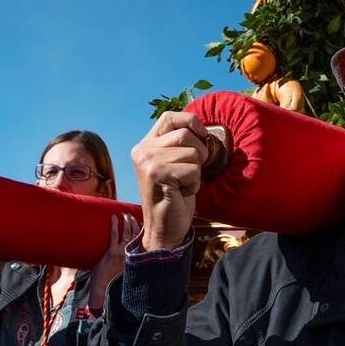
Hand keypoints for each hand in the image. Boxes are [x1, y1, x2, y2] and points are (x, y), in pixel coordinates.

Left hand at [89, 212, 138, 310]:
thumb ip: (125, 265)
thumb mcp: (122, 272)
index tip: (142, 223)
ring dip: (127, 222)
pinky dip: (115, 225)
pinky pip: (115, 235)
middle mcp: (129, 254)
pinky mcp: (111, 252)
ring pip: (127, 233)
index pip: (140, 242)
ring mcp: (121, 252)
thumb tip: (126, 260)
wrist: (101, 286)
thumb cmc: (109, 279)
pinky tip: (114, 218)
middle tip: (131, 215)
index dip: (142, 231)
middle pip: (135, 235)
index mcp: (133, 258)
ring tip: (125, 214)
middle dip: (134, 223)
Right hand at [133, 112, 209, 251]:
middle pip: (186, 134)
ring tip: (182, 184)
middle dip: (198, 153)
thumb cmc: (175, 195)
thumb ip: (179, 144)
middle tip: (189, 172)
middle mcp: (142, 150)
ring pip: (192, 152)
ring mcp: (147, 162)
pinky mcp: (156, 175)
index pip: (170, 117)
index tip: (201, 137)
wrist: (164, 229)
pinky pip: (192, 169)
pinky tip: (181, 193)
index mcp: (146, 144)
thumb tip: (201, 127)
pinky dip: (194, 183)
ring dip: (196, 171)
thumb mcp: (175, 163)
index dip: (191, 122)